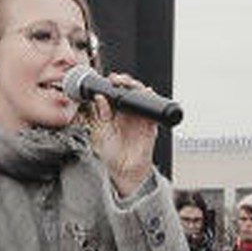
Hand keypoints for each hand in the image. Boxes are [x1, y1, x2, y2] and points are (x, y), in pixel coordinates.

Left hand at [90, 73, 157, 196]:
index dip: (113, 84)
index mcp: (113, 114)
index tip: (108, 79)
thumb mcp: (101, 132)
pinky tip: (146, 92)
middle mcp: (127, 113)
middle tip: (117, 79)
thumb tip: (99, 98)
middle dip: (125, 81)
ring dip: (136, 87)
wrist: (123, 170)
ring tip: (128, 84)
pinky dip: (150, 99)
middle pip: (129, 91)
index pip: (115, 93)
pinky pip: (152, 108)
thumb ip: (101, 115)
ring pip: (141, 96)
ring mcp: (139, 117)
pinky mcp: (150, 124)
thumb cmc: (110, 154)